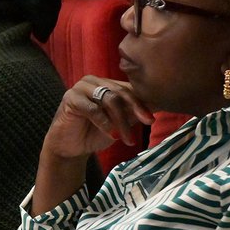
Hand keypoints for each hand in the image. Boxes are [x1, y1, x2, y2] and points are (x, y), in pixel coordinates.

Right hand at [32, 75, 154, 217]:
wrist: (71, 148)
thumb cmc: (95, 133)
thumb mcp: (120, 123)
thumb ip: (133, 113)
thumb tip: (159, 103)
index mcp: (106, 84)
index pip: (129, 88)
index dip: (143, 102)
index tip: (154, 117)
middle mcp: (94, 81)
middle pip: (121, 91)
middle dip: (136, 109)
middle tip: (147, 123)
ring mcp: (81, 88)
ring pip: (109, 99)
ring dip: (121, 121)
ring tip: (127, 138)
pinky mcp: (70, 98)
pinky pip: (92, 108)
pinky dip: (104, 122)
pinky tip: (111, 135)